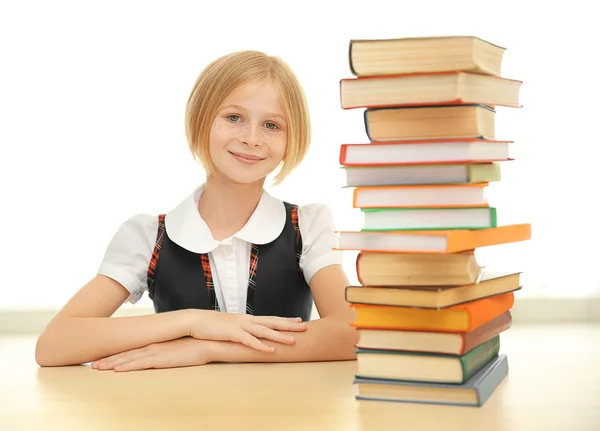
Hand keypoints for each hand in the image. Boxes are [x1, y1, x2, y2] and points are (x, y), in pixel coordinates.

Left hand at [91, 338, 212, 371]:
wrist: (206, 343)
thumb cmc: (194, 347)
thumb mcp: (176, 349)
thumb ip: (165, 352)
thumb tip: (160, 356)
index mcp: (154, 344)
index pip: (131, 350)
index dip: (116, 355)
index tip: (103, 358)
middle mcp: (151, 347)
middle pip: (125, 354)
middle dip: (108, 359)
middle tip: (93, 365)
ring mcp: (155, 352)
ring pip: (128, 359)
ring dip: (112, 363)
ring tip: (97, 368)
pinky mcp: (160, 359)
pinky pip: (140, 364)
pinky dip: (127, 366)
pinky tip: (117, 370)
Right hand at [188, 310, 306, 352]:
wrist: (195, 321)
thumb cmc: (212, 325)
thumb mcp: (230, 326)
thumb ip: (241, 330)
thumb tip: (249, 335)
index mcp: (247, 319)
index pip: (270, 318)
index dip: (285, 320)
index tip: (298, 320)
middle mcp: (247, 320)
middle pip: (272, 322)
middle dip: (289, 325)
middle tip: (304, 327)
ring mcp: (240, 326)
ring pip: (264, 331)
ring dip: (279, 336)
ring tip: (293, 341)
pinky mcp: (233, 334)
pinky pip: (250, 341)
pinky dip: (261, 346)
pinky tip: (271, 350)